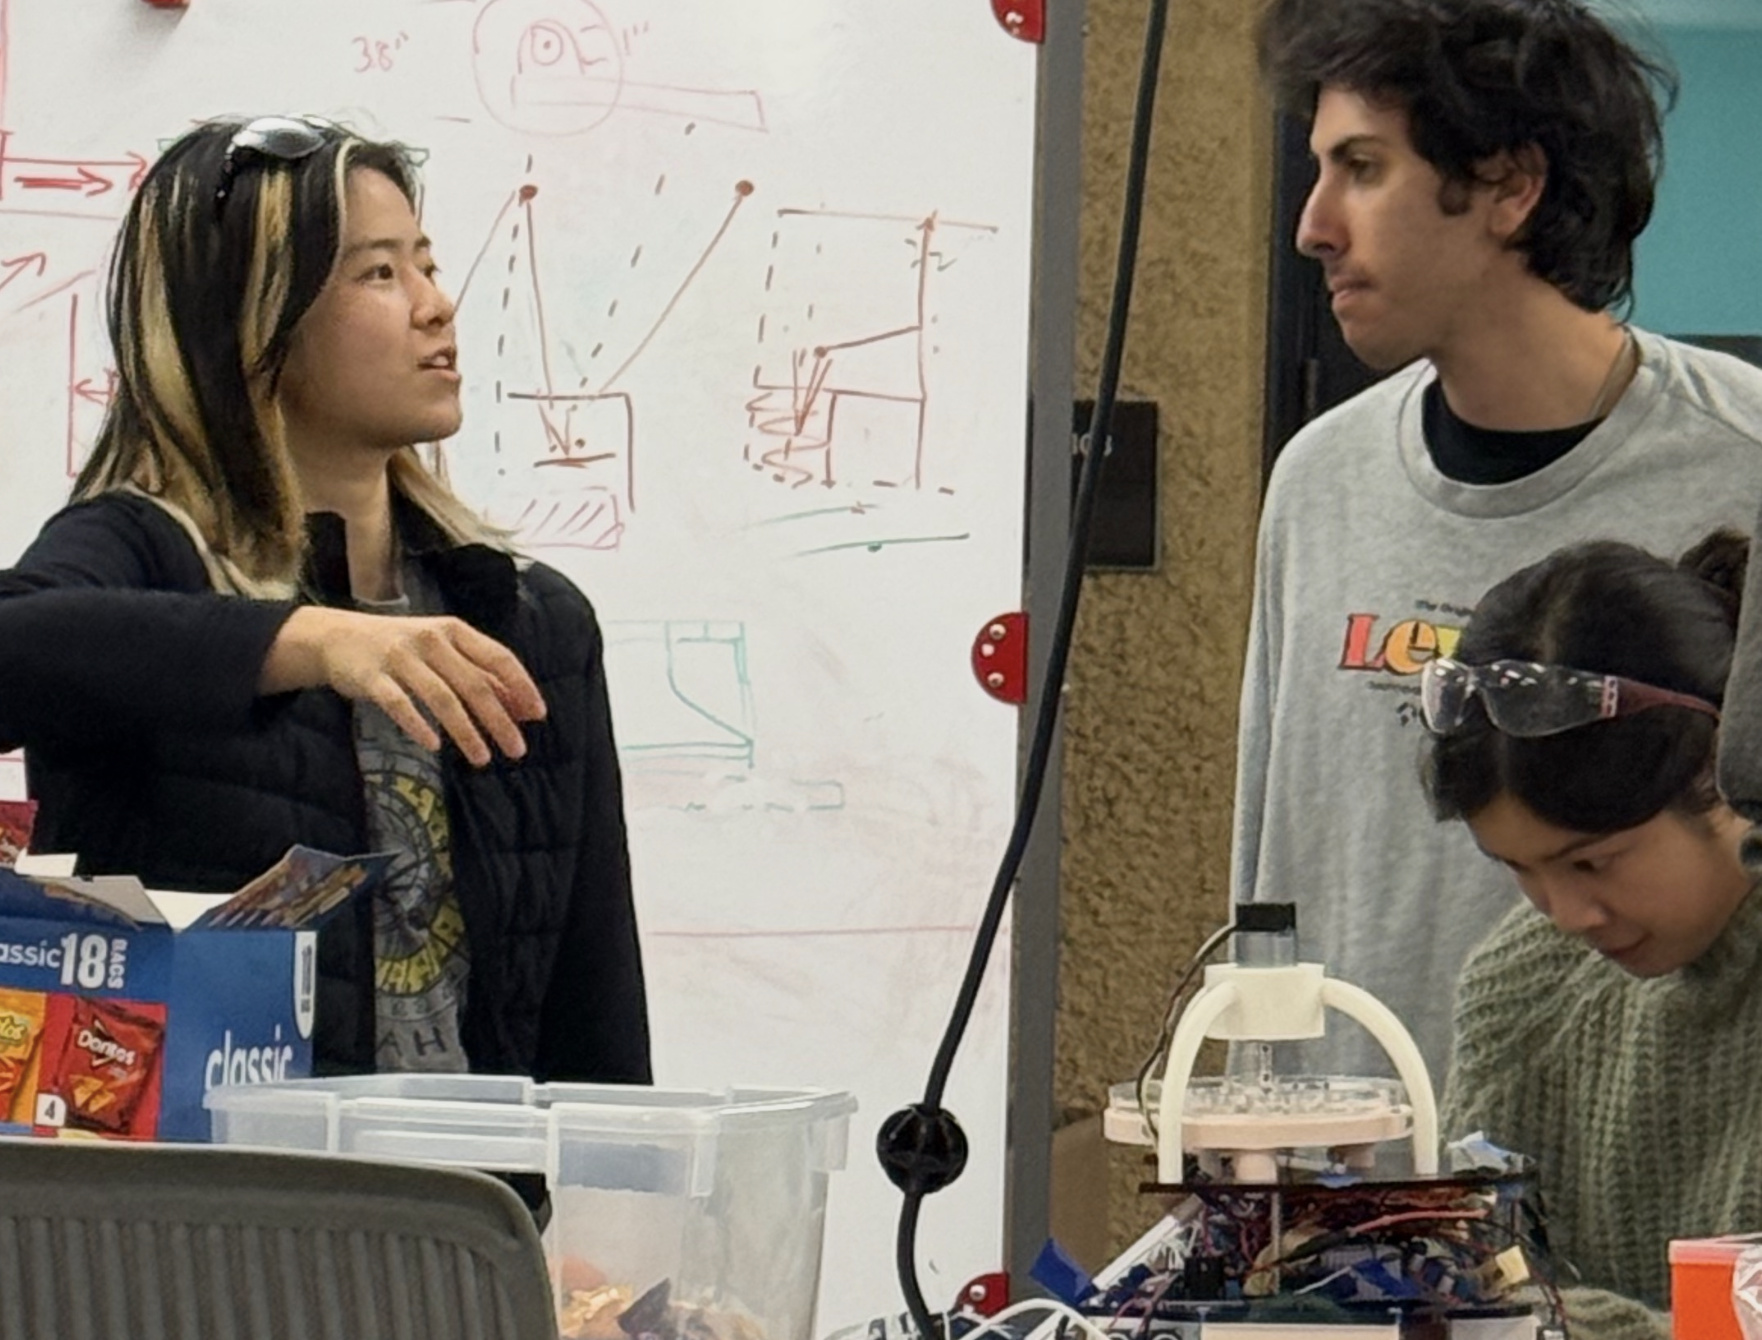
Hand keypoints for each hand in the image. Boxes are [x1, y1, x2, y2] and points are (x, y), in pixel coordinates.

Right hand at [262, 607, 545, 765]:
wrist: (336, 637)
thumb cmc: (402, 648)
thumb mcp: (443, 651)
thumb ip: (480, 674)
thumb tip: (523, 708)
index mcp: (454, 631)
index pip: (498, 657)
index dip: (521, 686)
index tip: (538, 715)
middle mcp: (431, 640)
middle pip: (474, 684)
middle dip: (499, 720)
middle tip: (517, 750)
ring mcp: (400, 657)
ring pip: (442, 698)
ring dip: (466, 731)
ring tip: (482, 759)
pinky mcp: (372, 677)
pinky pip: (399, 704)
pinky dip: (418, 725)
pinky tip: (434, 745)